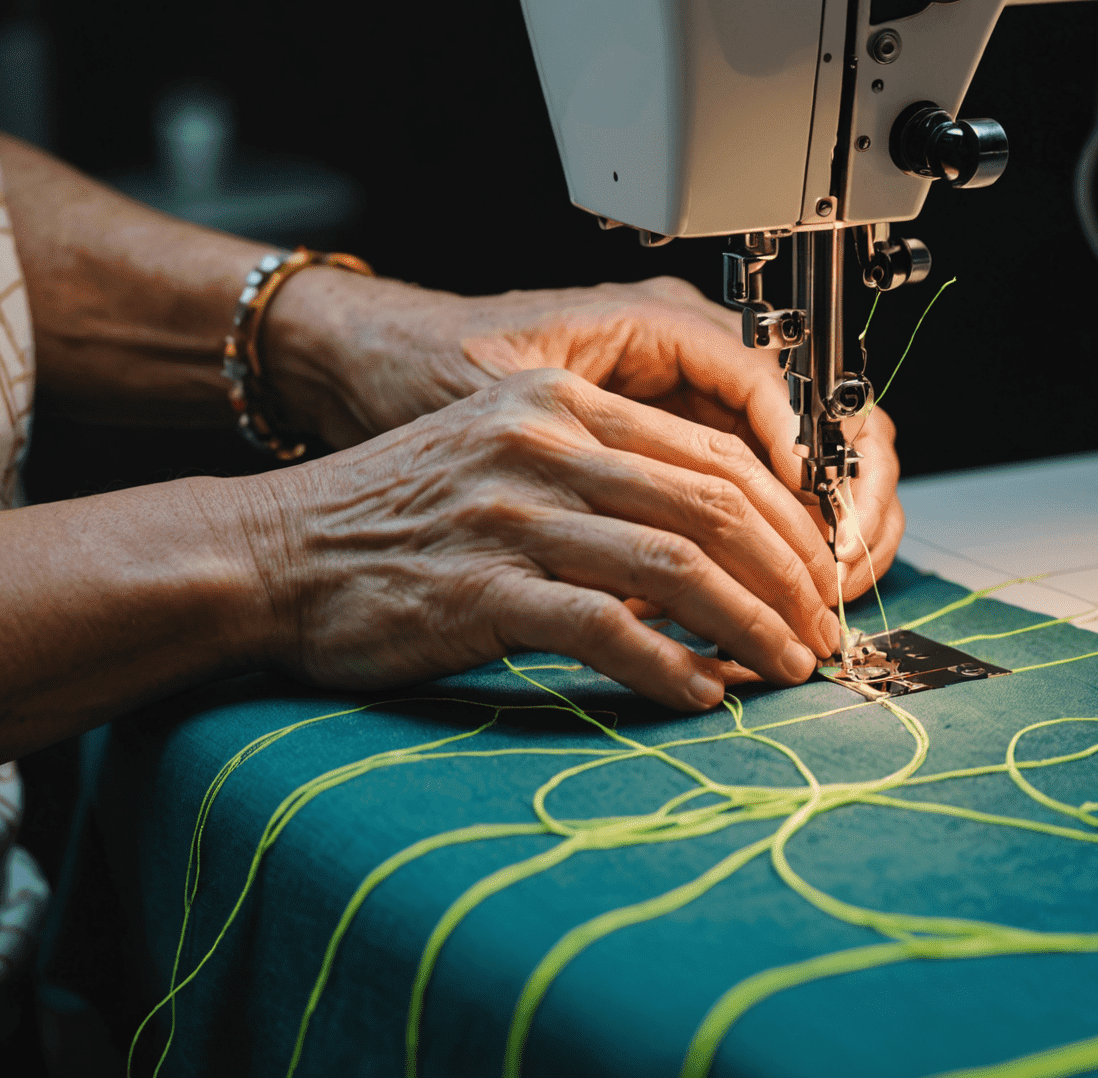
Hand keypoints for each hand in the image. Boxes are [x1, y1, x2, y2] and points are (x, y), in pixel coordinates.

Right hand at [243, 367, 843, 708]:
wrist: (275, 547)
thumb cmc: (396, 511)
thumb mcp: (505, 453)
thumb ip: (603, 477)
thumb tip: (711, 543)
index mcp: (564, 402)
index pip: (714, 454)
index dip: (787, 519)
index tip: (821, 571)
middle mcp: (547, 444)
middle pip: (713, 506)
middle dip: (790, 576)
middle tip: (822, 631)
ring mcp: (514, 513)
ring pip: (676, 565)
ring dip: (751, 624)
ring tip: (786, 668)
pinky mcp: (480, 587)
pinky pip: (603, 627)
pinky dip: (666, 666)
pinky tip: (699, 696)